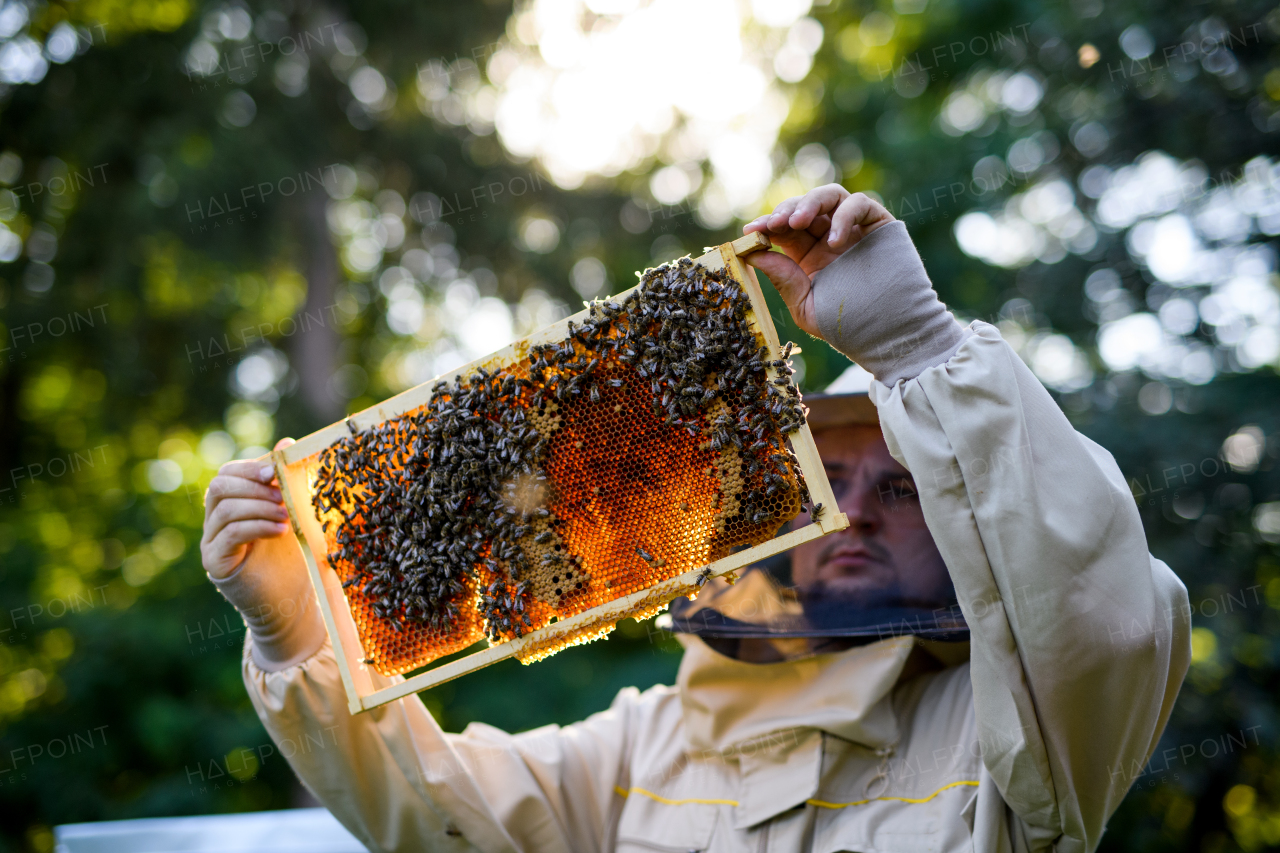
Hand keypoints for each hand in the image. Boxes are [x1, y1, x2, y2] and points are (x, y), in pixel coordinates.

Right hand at [201, 437, 294, 579]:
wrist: (290, 600)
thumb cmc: (292, 555)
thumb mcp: (294, 512)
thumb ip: (287, 481)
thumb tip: (286, 443)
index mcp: (232, 503)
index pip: (228, 474)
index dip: (249, 468)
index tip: (274, 471)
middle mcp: (215, 521)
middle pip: (219, 487)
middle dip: (253, 486)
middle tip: (282, 495)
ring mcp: (212, 542)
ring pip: (224, 510)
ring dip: (259, 507)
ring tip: (286, 515)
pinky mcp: (216, 563)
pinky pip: (229, 535)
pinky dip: (256, 527)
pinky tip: (279, 530)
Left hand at [742, 185, 893, 336]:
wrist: (888, 333)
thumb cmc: (846, 324)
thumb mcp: (804, 305)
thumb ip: (782, 279)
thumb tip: (753, 253)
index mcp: (807, 254)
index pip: (783, 228)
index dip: (766, 225)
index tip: (750, 232)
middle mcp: (828, 236)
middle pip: (803, 207)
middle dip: (785, 211)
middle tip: (774, 224)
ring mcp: (853, 228)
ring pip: (829, 196)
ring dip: (809, 203)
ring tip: (798, 222)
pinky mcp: (878, 223)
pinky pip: (860, 204)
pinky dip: (844, 215)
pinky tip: (834, 241)